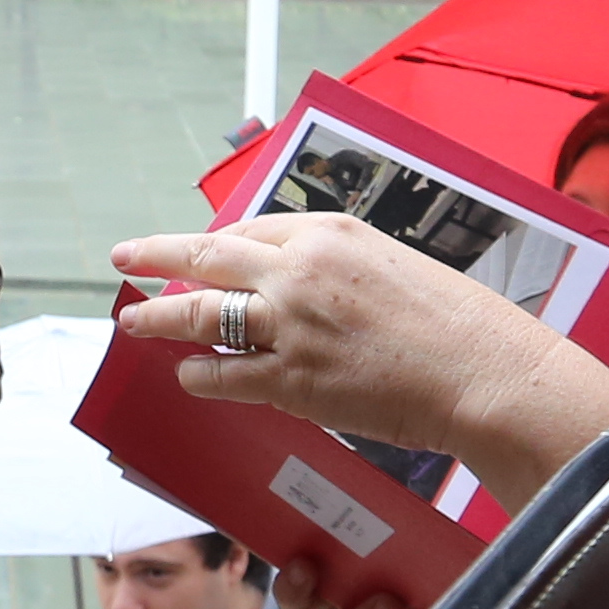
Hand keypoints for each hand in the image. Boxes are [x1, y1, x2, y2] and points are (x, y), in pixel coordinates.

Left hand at [103, 213, 608, 518]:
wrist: (485, 373)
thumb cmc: (457, 324)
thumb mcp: (396, 266)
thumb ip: (340, 269)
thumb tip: (298, 285)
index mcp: (331, 233)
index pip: (250, 228)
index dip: (215, 244)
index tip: (193, 251)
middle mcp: (301, 270)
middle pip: (207, 256)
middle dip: (157, 255)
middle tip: (124, 258)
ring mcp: (291, 325)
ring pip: (201, 313)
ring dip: (159, 316)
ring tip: (133, 320)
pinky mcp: (292, 380)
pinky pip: (224, 374)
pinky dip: (197, 374)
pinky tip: (184, 374)